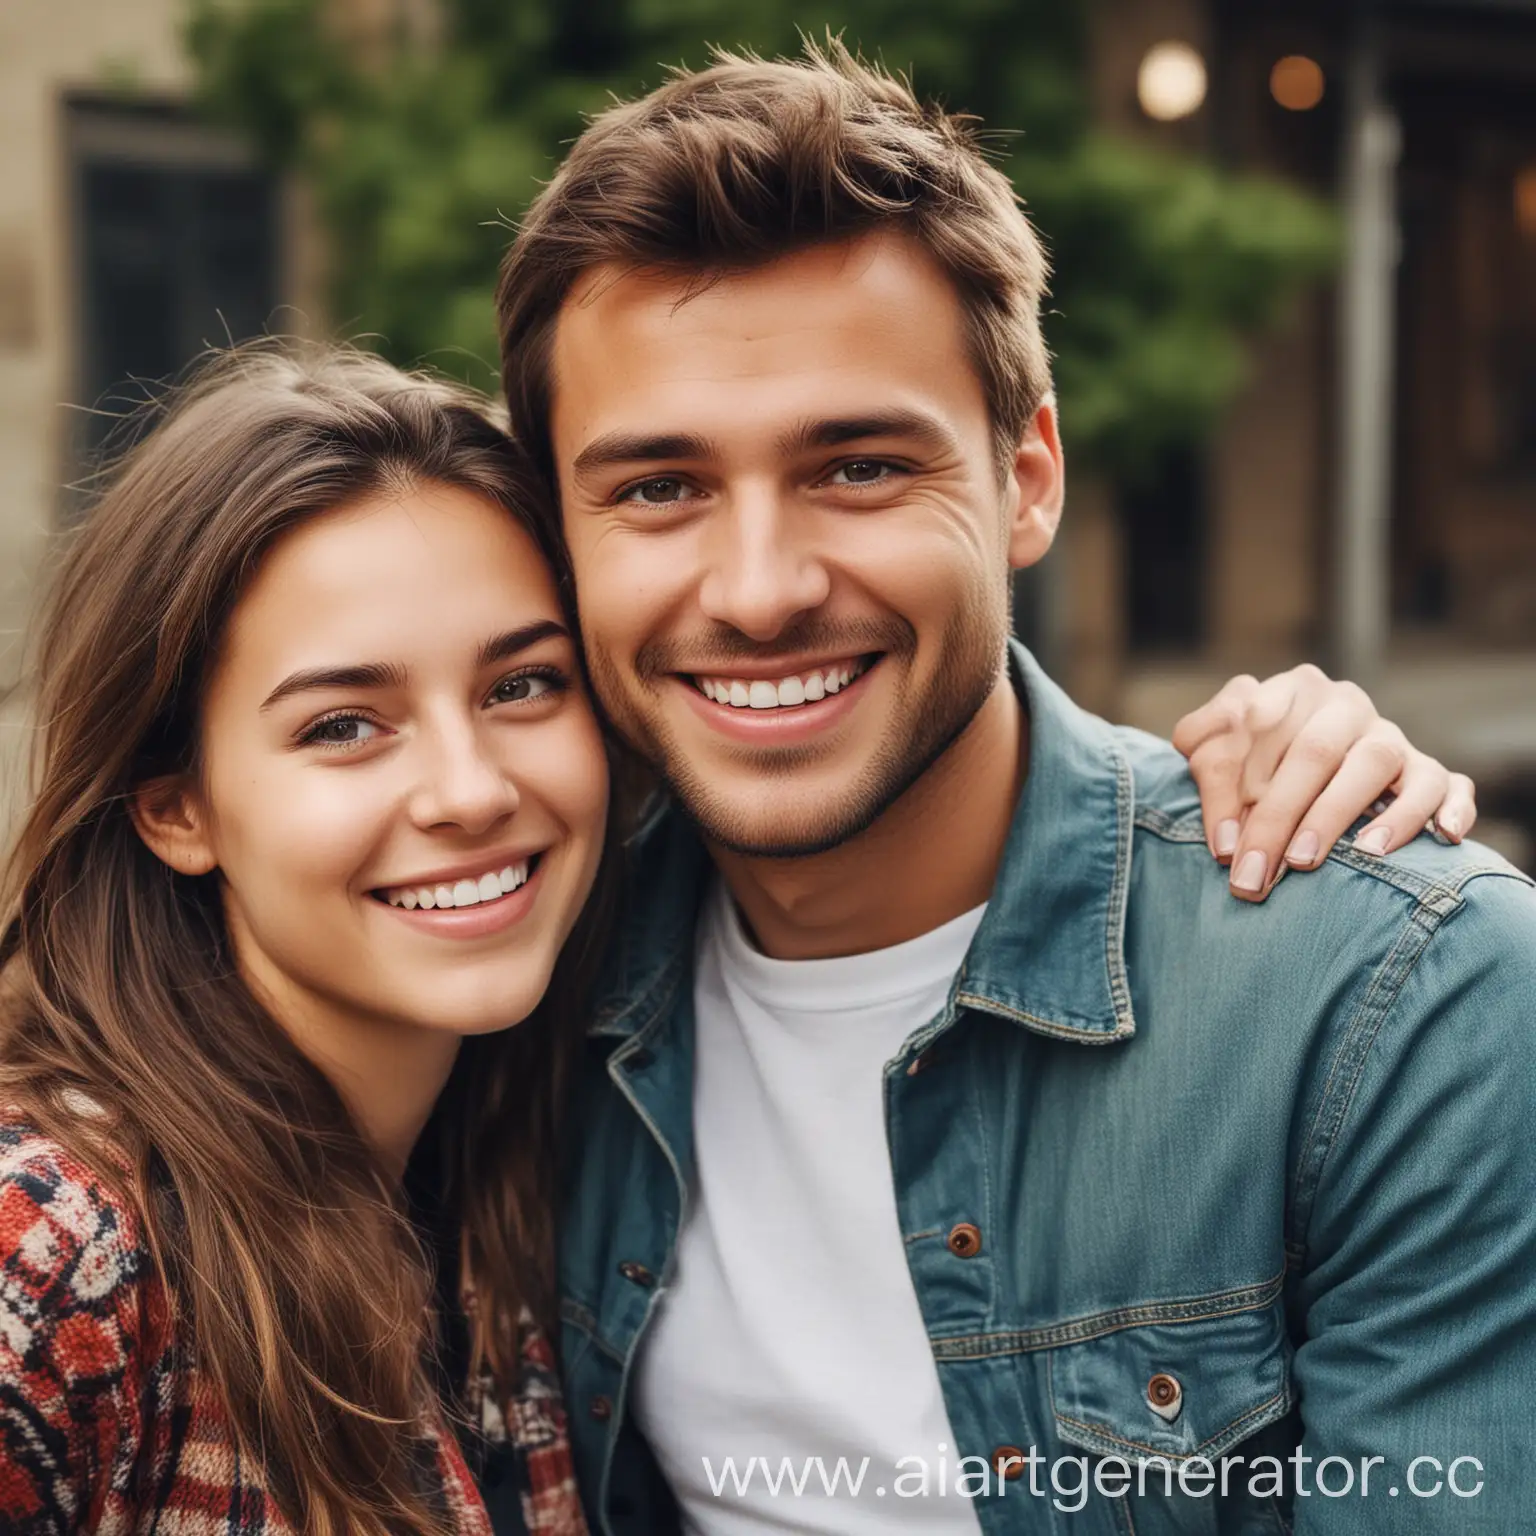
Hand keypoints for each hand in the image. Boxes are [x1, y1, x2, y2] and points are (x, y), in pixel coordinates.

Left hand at [1172, 664, 1476, 902]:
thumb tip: (1225, 840)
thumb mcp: (1213, 752)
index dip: (1232, 786)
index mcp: (1292, 689)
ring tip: (1314, 860)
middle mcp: (1345, 706)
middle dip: (1279, 818)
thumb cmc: (1249, 763)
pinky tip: (1441, 836)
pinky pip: (1449, 783)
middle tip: (1255, 876)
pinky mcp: (1427, 769)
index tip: (1220, 848)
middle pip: (1314, 750)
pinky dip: (1449, 807)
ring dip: (1344, 811)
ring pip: (1378, 760)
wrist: (1292, 767)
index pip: (1257, 724)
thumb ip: (1208, 770)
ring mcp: (1389, 736)